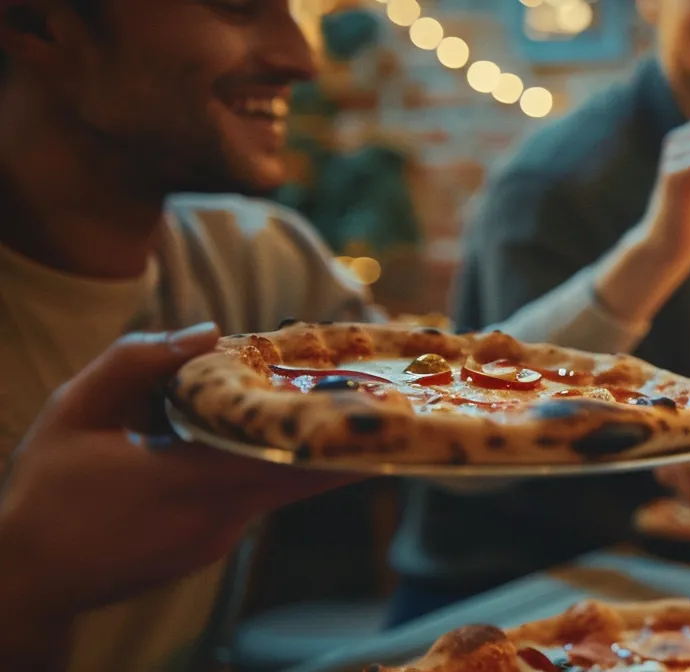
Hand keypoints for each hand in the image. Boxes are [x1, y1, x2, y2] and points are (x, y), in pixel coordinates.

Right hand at [0, 325, 358, 620]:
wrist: (25, 577)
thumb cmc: (45, 490)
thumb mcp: (75, 412)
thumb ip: (136, 363)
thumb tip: (208, 331)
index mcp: (193, 480)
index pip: (289, 456)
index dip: (338, 435)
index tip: (384, 414)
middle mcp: (220, 517)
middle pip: (299, 472)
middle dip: (338, 441)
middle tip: (383, 407)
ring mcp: (217, 539)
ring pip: (272, 484)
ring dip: (292, 450)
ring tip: (326, 407)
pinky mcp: (208, 548)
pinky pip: (248, 499)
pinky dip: (259, 469)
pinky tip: (254, 440)